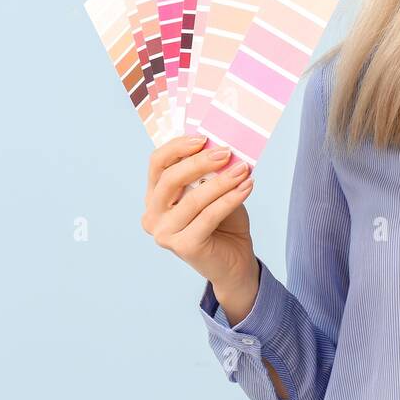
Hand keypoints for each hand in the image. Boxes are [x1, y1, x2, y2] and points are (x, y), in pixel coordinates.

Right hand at [141, 135, 257, 297]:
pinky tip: (247, 187)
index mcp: (154, 196)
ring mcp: (164, 233)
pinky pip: (209, 216)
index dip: (177, 147)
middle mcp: (152, 215)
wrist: (235, 261)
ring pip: (192, 199)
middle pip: (170, 180)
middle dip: (200, 162)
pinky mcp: (183, 246)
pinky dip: (230, 199)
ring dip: (222, 181)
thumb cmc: (223, 222)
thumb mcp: (215, 190)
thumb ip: (210, 173)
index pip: (157, 164)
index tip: (204, 138)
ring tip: (243, 169)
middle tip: (226, 153)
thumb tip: (220, 146)